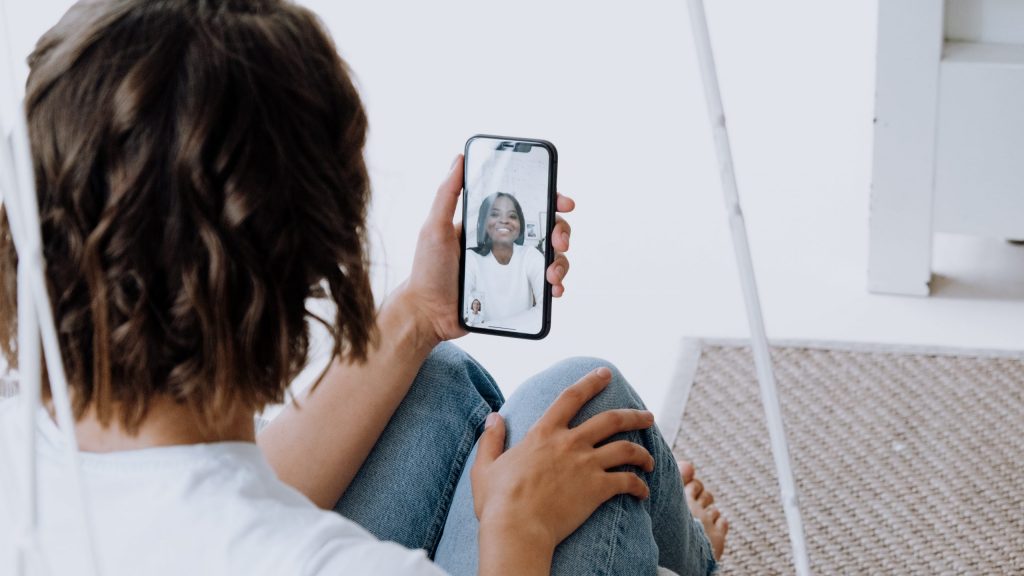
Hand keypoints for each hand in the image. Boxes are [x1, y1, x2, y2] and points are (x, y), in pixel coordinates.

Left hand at [399, 154, 575, 343]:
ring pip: (551, 257)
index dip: (549, 199)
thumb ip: (447, 194)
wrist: (428, 314)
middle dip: (561, 231)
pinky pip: (543, 285)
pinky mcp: (515, 291)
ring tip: (552, 274)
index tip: (562, 202)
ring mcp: (513, 268)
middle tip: (560, 241)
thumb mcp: (434, 228)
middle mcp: (505, 243)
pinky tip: (554, 289)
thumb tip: (459, 158)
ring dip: (561, 261)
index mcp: (490, 224)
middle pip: (546, 229)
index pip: (526, 204)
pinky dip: (556, 285)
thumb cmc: (427, 270)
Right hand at [471, 368, 655, 554]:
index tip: (605, 374)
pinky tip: (644, 491)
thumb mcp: (485, 466)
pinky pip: (628, 482)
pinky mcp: (598, 489)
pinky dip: (640, 485)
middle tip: (647, 416)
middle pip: (611, 419)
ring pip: (626, 449)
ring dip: (643, 453)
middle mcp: (570, 443)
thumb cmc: (498, 501)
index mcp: (544, 433)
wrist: (517, 528)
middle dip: (634, 415)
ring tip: (650, 460)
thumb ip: (492, 439)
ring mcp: (586, 465)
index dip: (590, 382)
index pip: (571, 397)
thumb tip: (493, 417)